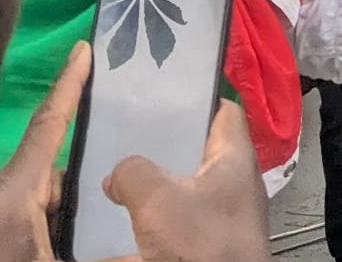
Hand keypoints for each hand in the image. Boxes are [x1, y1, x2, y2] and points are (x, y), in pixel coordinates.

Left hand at [0, 41, 88, 261]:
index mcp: (14, 189)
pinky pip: (6, 214)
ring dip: (51, 217)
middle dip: (74, 193)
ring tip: (67, 241)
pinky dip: (28, 228)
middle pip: (45, 173)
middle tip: (103, 213)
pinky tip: (39, 249)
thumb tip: (141, 251)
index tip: (84, 48)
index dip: (69, 85)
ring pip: (28, 197)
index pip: (48, 125)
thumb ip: (94, 251)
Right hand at [104, 100, 269, 261]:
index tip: (156, 95)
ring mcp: (218, 221)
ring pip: (176, 195)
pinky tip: (109, 234)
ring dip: (144, 193)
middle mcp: (231, 186)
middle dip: (156, 147)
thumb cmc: (201, 244)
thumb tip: (118, 175)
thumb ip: (133, 171)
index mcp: (234, 158)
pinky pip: (167, 233)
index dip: (193, 98)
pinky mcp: (202, 251)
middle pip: (193, 153)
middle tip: (120, 138)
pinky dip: (141, 233)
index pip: (222, 111)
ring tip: (107, 182)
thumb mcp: (158, 197)